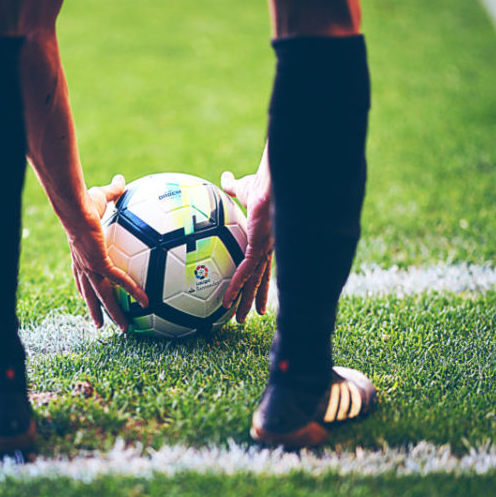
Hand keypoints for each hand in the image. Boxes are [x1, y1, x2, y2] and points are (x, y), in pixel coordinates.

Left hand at [66, 175, 148, 330]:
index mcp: (80, 253)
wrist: (77, 205)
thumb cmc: (84, 199)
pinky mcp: (101, 264)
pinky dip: (132, 292)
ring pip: (103, 296)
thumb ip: (112, 192)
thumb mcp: (100, 197)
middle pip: (89, 294)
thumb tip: (121, 180)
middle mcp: (83, 265)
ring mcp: (91, 267)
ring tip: (125, 329)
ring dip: (114, 313)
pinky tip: (144, 302)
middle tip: (101, 326)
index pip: (80, 275)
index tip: (88, 298)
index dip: (83, 287)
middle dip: (95, 310)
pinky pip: (119, 282)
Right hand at [220, 169, 272, 322]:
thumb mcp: (242, 188)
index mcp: (265, 239)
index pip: (262, 264)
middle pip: (260, 279)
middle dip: (255, 298)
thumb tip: (224, 177)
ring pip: (254, 282)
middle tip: (250, 315)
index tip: (257, 292)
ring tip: (241, 319)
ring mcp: (264, 250)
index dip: (260, 279)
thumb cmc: (261, 182)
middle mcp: (268, 248)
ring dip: (246, 302)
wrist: (271, 183)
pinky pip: (245, 273)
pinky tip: (229, 301)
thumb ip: (232, 187)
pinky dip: (236, 287)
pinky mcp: (258, 248)